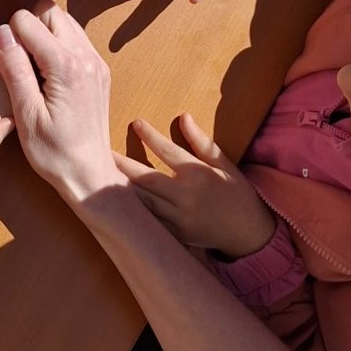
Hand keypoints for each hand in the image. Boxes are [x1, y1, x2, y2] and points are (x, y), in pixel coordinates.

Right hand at [0, 5, 121, 203]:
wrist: (89, 173)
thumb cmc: (54, 152)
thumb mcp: (26, 114)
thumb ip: (14, 69)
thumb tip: (2, 34)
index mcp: (66, 65)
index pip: (28, 20)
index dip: (9, 36)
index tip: (7, 63)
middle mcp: (86, 56)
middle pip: (50, 12)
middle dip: (29, 29)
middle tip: (20, 63)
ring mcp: (95, 62)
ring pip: (64, 22)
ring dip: (45, 36)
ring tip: (34, 70)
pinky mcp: (98, 70)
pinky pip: (75, 39)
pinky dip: (58, 47)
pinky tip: (48, 76)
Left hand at [115, 112, 275, 258]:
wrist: (248, 234)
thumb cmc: (237, 194)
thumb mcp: (225, 164)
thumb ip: (202, 141)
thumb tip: (184, 117)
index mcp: (198, 175)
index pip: (168, 151)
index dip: (150, 136)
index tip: (135, 123)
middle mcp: (185, 196)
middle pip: (145, 178)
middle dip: (122, 164)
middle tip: (102, 151)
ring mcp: (177, 218)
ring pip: (141, 201)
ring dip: (121, 187)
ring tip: (102, 174)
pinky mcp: (173, 234)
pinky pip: (148, 220)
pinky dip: (133, 210)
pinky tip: (117, 201)